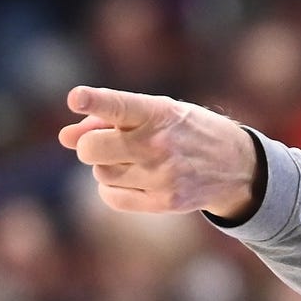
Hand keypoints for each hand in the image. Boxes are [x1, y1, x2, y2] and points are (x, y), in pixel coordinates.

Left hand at [58, 86, 259, 217]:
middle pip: (92, 149)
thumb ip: (108, 118)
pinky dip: (112, 188)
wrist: (236, 165)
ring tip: (131, 160)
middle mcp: (160, 144)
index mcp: (160, 112)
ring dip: (105, 166)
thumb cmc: (185, 131)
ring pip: (100, 174)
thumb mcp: (157, 112)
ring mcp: (162, 176)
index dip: (95, 100)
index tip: (76, 98)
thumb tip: (63, 138)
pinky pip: (111, 197)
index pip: (119, 105)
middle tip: (108, 142)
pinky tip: (132, 178)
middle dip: (91, 145)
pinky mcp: (164, 202)